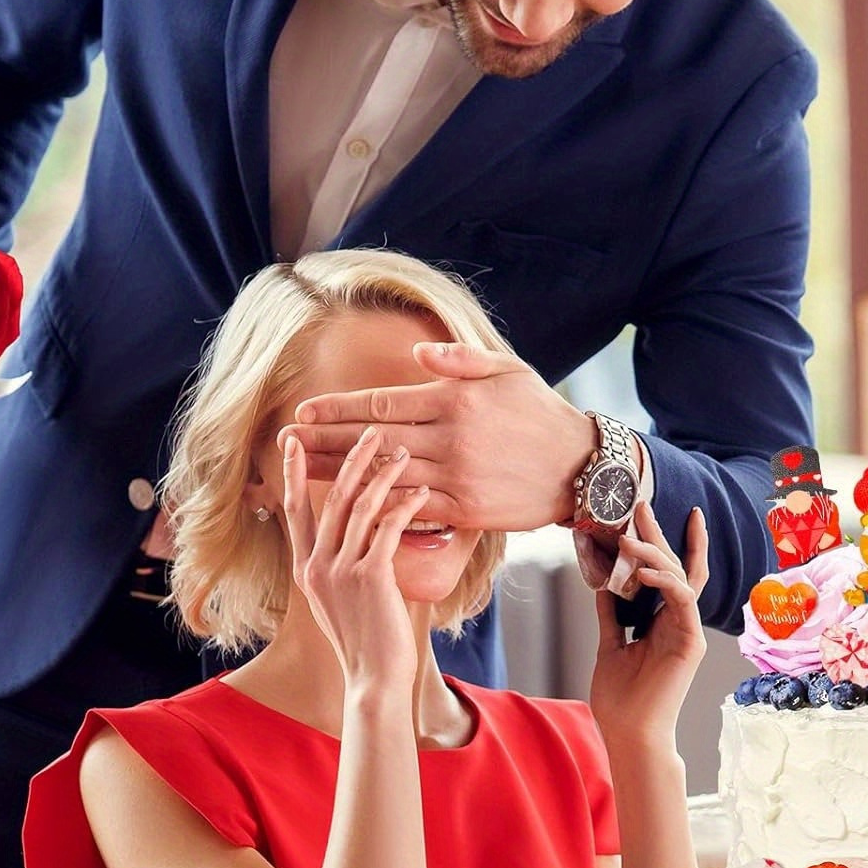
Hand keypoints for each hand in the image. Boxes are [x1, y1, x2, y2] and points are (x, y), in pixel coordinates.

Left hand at [278, 341, 595, 529]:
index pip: (382, 403)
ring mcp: (457, 477)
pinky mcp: (467, 510)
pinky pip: (413, 509)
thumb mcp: (507, 370)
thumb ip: (459, 361)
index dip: (338, 410)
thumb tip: (417, 356)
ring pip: (385, 477)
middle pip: (373, 442)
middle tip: (285, 445)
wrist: (582, 467)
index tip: (304, 414)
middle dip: (325, 443)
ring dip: (340, 478)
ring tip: (303, 475)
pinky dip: (379, 507)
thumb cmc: (541, 413)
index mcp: (454, 400)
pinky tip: (348, 508)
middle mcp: (451, 438)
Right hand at [281, 427, 430, 686]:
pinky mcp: (369, 578)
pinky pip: (387, 528)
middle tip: (370, 431)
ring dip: (383, 474)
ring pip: (360, 506)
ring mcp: (340, 571)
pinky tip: (421, 492)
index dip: (297, 473)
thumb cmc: (368, 644)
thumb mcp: (342, 602)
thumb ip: (343, 567)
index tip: (295, 440)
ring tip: (402, 452)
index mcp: (306, 570)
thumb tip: (363, 536)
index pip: (295, 509)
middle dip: (351, 459)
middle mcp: (317, 566)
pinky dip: (405, 505)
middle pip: (331, 498)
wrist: (374, 681)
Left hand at [589, 504, 708, 745]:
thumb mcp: (609, 644)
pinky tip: (645, 570)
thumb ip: (612, 614)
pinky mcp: (691, 642)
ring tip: (629, 536)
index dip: (660, 542)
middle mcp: (679, 621)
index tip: (645, 513)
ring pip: (680, 577)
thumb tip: (604, 585)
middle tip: (640, 503)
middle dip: (657, 533)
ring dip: (654, 553)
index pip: (666, 573)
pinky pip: (682, 600)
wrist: (629, 733)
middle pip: (675, 566)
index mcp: (662, 621)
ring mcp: (688, 630)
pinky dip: (666, 581)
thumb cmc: (621, 698)